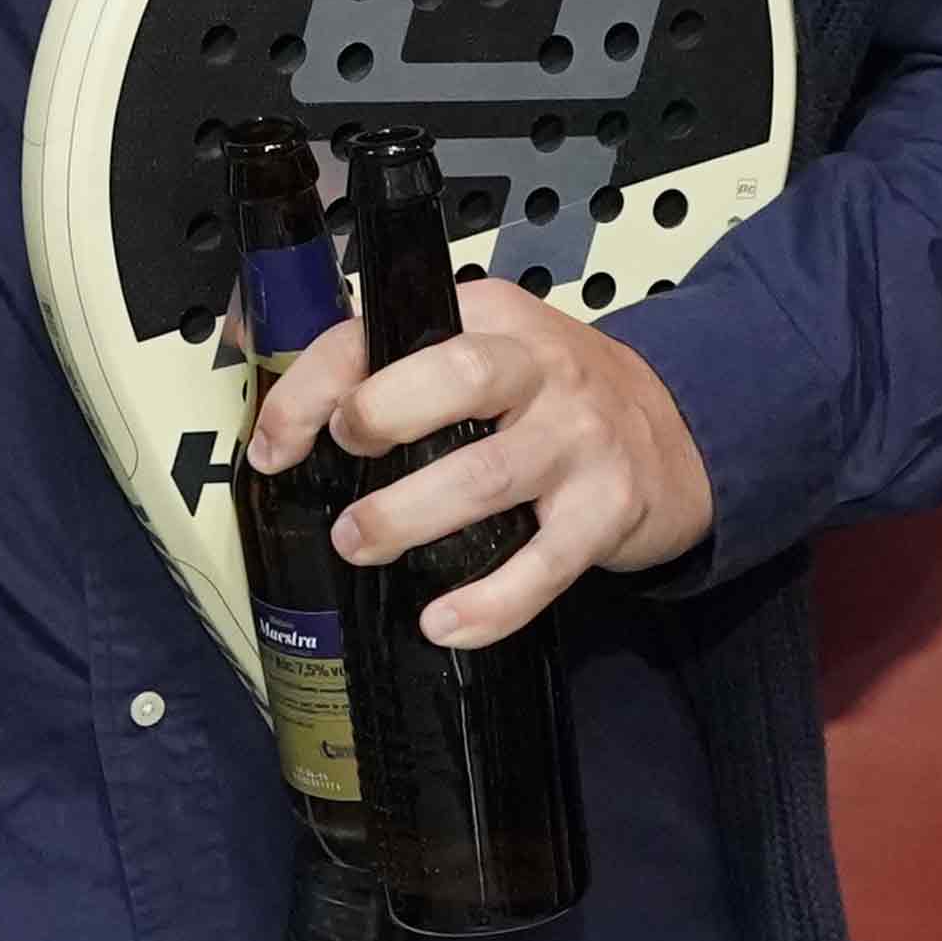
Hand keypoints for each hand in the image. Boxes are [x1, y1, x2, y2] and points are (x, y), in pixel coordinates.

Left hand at [245, 285, 713, 650]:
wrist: (678, 435)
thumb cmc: (557, 397)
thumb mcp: (488, 349)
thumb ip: (395, 361)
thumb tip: (263, 374)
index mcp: (491, 318)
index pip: (389, 329)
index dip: (319, 384)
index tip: (274, 440)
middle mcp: (540, 369)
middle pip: (460, 375)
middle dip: (385, 414)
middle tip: (340, 458)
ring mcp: (579, 439)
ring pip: (490, 475)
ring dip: (412, 515)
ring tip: (360, 544)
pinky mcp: (607, 510)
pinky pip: (545, 564)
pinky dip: (491, 601)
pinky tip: (446, 622)